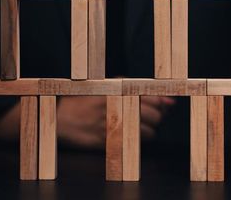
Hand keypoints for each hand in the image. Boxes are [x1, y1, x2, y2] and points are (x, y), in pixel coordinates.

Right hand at [56, 96, 174, 149]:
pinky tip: (129, 136)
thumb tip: (170, 102)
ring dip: (147, 131)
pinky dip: (137, 141)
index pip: (152, 97)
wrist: (61, 118)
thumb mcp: (109, 87)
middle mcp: (116, 107)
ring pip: (148, 132)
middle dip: (156, 117)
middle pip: (154, 115)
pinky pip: (135, 144)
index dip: (162, 103)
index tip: (165, 104)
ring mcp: (113, 125)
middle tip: (147, 116)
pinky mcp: (109, 141)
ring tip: (136, 126)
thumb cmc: (87, 101)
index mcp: (117, 91)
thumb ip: (137, 90)